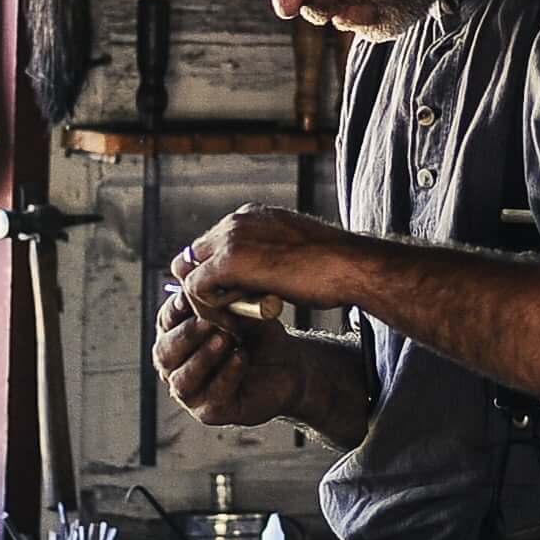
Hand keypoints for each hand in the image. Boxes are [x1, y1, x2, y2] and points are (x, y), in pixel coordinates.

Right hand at [152, 285, 303, 429]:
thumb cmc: (259, 336)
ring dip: (203, 357)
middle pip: (165, 351)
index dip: (176, 309)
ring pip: (182, 377)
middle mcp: (175, 364)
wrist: (289, 367)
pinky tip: (241, 358)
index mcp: (176, 335)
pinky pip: (212, 394)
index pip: (166, 320)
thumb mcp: (243, 312)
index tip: (193, 296)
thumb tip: (212, 283)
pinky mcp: (210, 411)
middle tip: (208, 320)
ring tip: (226, 339)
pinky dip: (226, 374)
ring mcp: (190, 390)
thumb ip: (226, 302)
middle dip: (187, 334)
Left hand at [174, 204, 366, 319]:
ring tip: (233, 322)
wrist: (351, 266)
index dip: (214, 277)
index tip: (232, 303)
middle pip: (191, 256)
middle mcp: (235, 221)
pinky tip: (235, 323)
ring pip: (188, 273)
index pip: (210, 246)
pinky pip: (195, 288)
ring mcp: (230, 238)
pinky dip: (208, 309)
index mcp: (250, 217)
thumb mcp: (290, 256)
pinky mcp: (228, 260)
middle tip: (227, 315)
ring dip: (205, 301)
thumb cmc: (332, 268)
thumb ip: (263, 262)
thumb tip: (249, 286)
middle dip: (202, 287)